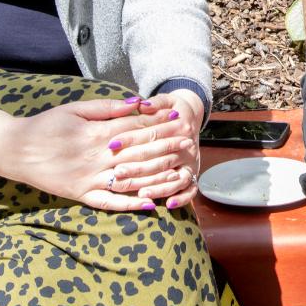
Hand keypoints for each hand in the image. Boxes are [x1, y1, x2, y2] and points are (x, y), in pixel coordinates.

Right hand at [0, 97, 179, 209]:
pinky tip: (151, 205)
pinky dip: (130, 205)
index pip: (135, 127)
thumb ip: (107, 107)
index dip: (159, 122)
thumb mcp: (75, 109)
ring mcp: (89, 179)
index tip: (179, 117)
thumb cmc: (46, 125)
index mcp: (95, 133)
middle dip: (166, 145)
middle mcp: (95, 157)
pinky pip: (109, 203)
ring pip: (130, 178)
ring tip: (179, 169)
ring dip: (157, 174)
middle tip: (188, 141)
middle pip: (138, 151)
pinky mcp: (81, 195)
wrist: (15, 150)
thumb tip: (137, 103)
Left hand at [107, 90, 204, 208]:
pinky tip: (168, 205)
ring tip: (140, 193)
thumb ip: (154, 102)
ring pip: (175, 178)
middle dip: (138, 167)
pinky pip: (190, 190)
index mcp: (179, 126)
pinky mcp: (193, 175)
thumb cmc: (170, 110)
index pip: (152, 134)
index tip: (111, 144)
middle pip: (161, 159)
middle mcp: (188, 146)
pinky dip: (182, 198)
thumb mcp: (166, 100)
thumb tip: (141, 104)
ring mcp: (191, 162)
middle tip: (117, 173)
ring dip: (158, 186)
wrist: (191, 118)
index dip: (131, 138)